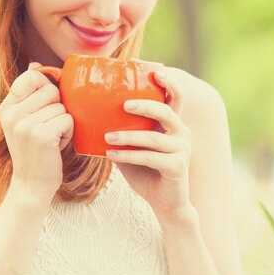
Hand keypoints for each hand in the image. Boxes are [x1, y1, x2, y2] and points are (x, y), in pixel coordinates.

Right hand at [0, 62, 72, 202]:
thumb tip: (36, 64)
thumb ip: (29, 93)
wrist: (32, 184)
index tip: (48, 102)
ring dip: (63, 122)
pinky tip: (57, 144)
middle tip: (48, 126)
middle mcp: (11, 114)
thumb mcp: (25, 119)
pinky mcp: (41, 135)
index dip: (47, 85)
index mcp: (6, 107)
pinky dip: (68, 132)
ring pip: (62, 106)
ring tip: (52, 138)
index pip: (32, 76)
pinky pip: (68, 119)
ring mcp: (24, 125)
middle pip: (51, 89)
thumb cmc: (34, 149)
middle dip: (58, 107)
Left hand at [105, 69, 192, 220]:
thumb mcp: (134, 147)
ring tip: (108, 136)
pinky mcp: (177, 167)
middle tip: (124, 104)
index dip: (168, 82)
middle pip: (166, 111)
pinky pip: (150, 158)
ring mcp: (182, 150)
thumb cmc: (146, 172)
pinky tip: (111, 155)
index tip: (155, 70)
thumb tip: (91, 114)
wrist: (165, 204)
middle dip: (145, 105)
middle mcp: (182, 133)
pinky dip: (129, 156)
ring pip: (154, 137)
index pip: (175, 97)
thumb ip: (123, 130)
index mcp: (173, 124)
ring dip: (129, 136)